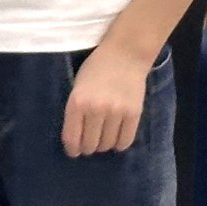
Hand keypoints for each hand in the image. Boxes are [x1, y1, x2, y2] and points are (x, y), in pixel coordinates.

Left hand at [62, 42, 150, 156]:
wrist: (125, 53)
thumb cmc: (97, 68)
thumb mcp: (78, 86)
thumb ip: (76, 110)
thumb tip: (76, 139)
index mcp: (77, 102)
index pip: (72, 138)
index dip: (73, 149)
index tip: (75, 151)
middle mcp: (96, 109)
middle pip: (90, 145)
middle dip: (88, 147)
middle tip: (90, 143)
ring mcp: (116, 112)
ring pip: (107, 145)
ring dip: (104, 145)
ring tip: (104, 137)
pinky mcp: (134, 113)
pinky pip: (125, 141)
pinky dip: (119, 143)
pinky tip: (117, 136)